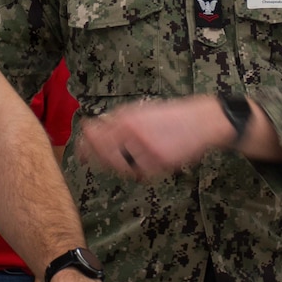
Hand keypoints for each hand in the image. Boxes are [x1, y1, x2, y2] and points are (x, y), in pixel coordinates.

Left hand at [76, 96, 235, 180]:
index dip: (86, 140)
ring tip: (124, 157)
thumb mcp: (144, 109)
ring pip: (120, 165)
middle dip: (95, 155)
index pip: (98, 133)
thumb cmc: (173, 115)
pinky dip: (139, 169)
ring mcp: (145, 150)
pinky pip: (140, 172)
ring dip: (118, 163)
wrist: (201, 122)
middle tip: (88, 155)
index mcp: (128, 119)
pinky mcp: (157, 163)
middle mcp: (133, 134)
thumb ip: (121, 118)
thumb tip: (99, 125)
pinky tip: (146, 161)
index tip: (80, 145)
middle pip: (104, 153)